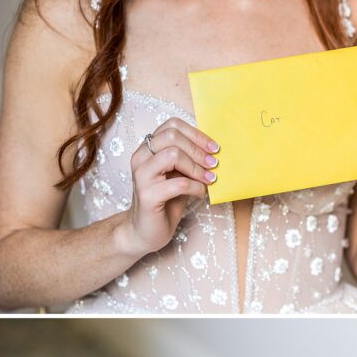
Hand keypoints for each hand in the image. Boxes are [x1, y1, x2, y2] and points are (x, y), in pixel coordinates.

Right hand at [117, 118, 219, 256]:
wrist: (145, 230)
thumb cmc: (166, 201)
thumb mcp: (180, 175)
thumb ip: (190, 161)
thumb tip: (215, 152)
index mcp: (148, 149)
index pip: (172, 126)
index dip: (197, 134)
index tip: (214, 148)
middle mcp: (141, 158)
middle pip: (172, 136)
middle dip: (198, 150)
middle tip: (214, 164)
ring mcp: (142, 176)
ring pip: (173, 155)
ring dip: (197, 167)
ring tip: (209, 179)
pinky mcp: (147, 195)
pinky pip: (179, 183)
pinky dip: (196, 188)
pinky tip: (200, 194)